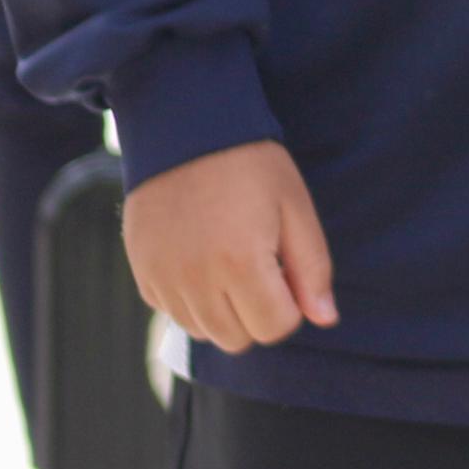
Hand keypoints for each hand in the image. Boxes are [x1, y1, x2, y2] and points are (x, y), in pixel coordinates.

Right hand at [122, 140, 337, 353]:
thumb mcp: (295, 206)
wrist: (186, 129)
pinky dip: (191, 300)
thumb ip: (313, 268)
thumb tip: (325, 319)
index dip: (289, 304)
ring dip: (224, 310)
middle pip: (238, 339)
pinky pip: (174, 313)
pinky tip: (201, 259)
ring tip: (229, 261)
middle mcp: (197, 280)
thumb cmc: (250, 164)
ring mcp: (164, 279)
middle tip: (259, 264)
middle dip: (257, 312)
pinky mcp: (143, 274)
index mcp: (241, 263)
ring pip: (204, 332)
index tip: (285, 270)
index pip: (275, 327)